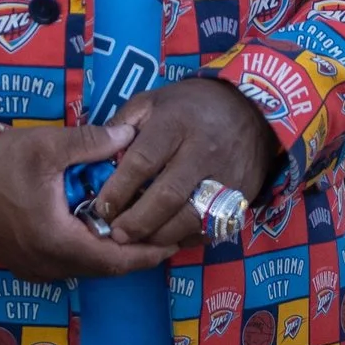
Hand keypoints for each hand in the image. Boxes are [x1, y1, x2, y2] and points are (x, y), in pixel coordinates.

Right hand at [0, 123, 180, 283]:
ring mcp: (33, 268)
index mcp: (57, 241)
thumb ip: (91, 142)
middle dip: (136, 253)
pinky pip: (67, 264)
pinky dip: (88, 252)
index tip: (174, 242)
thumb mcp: (47, 146)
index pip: (116, 259)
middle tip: (164, 236)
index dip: (148, 253)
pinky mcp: (23, 264)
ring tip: (137, 232)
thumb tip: (130, 135)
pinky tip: (99, 232)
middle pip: (104, 268)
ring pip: (85, 268)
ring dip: (112, 253)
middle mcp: (48, 264)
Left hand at [89, 78, 279, 247]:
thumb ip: (122, 126)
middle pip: (167, 196)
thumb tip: (95, 156)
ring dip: (160, 236)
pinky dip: (187, 238)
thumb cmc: (189, 107)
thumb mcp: (152, 102)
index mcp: (175, 124)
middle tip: (115, 234)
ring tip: (137, 242)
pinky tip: (167, 239)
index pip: (142, 161)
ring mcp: (226, 177)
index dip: (118, 189)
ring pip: (191, 218)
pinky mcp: (242, 197)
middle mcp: (202, 152)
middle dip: (137, 221)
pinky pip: (212, 227)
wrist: (250, 111)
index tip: (100, 207)